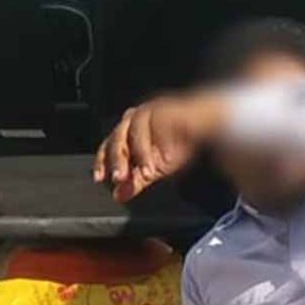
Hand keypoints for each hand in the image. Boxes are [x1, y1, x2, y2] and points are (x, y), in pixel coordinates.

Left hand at [93, 92, 223, 201]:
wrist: (203, 127)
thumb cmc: (176, 144)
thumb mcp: (154, 168)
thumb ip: (135, 181)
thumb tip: (118, 196)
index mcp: (126, 131)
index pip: (108, 146)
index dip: (102, 162)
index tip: (101, 178)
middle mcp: (134, 119)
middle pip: (119, 138)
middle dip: (120, 161)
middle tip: (122, 179)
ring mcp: (150, 111)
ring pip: (138, 131)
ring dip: (143, 154)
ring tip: (150, 172)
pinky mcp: (169, 108)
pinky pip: (162, 123)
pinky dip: (164, 141)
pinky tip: (169, 156)